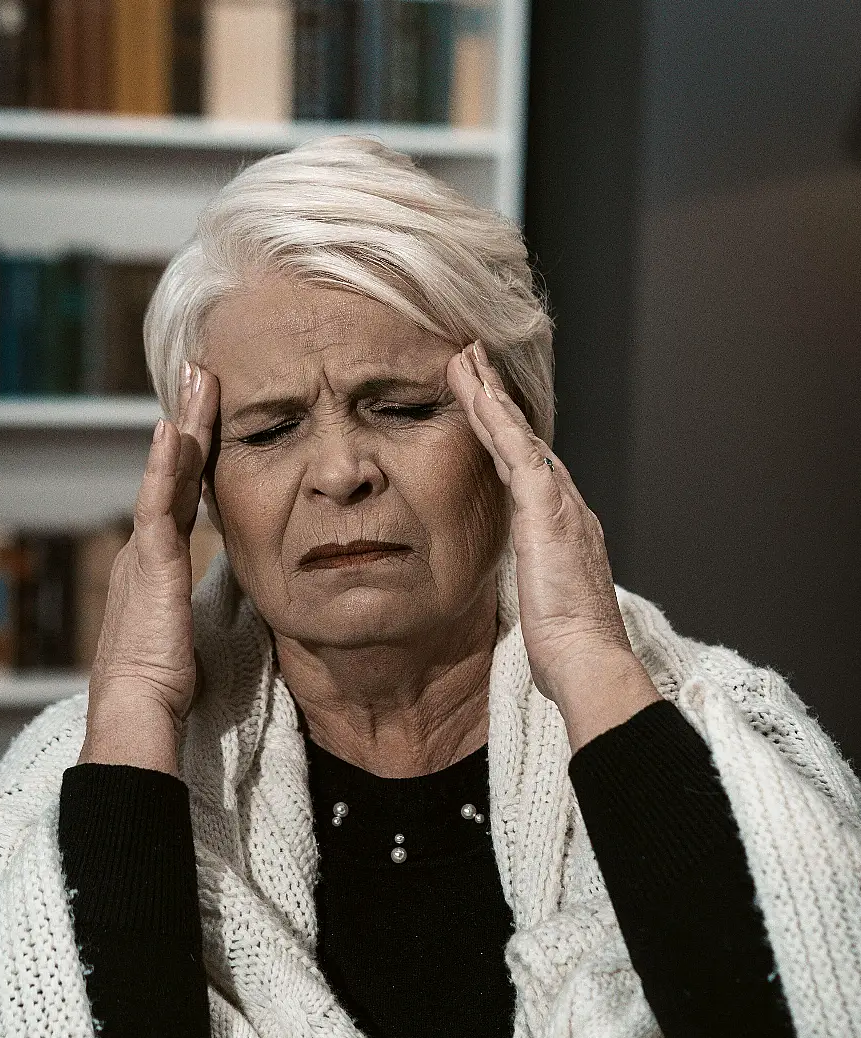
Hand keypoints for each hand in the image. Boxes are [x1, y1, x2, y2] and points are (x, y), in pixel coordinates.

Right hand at [79, 362, 220, 774]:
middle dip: (189, 424)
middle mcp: (145, 550)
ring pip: (166, 474)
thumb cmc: (165, 685)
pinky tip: (176, 428)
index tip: (206, 422)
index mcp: (157, 566)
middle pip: (173, 473)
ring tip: (197, 379)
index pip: (181, 499)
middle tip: (200, 376)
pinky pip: (158, 502)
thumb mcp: (192, 634)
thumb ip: (206, 606)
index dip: (194, 459)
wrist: (137, 707)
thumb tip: (238, 600)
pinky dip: (166, 464)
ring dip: (184, 426)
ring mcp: (145, 552)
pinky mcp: (151, 563)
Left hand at [447, 342, 660, 748]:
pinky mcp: (546, 506)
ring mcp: (560, 503)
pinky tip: (475, 388)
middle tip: (475, 362)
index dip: (509, 439)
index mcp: (567, 531)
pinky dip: (495, 414)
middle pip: (528, 442)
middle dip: (501, 401)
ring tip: (466, 359)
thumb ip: (540, 588)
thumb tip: (533, 594)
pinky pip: (515, 446)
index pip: (531, 473)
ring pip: (519, 434)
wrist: (588, 660)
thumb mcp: (548, 610)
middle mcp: (569, 508)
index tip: (489, 410)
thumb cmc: (569, 649)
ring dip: (492, 393)